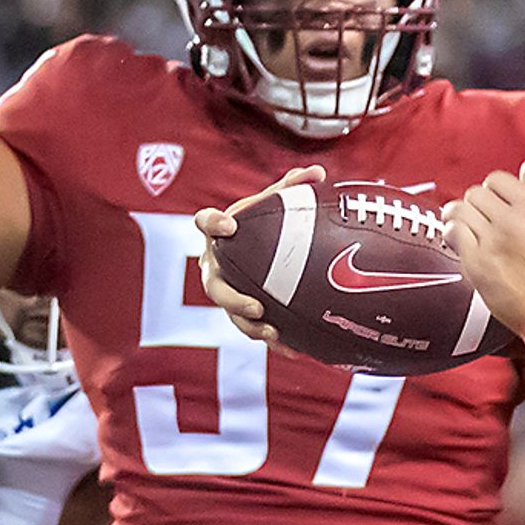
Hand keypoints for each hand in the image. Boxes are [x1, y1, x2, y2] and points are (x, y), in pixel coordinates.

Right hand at [193, 168, 320, 341]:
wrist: (254, 252)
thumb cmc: (260, 225)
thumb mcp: (273, 205)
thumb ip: (290, 188)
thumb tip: (318, 174)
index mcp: (218, 235)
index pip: (206, 223)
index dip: (212, 223)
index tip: (227, 225)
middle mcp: (216, 267)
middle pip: (215, 287)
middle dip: (233, 299)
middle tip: (257, 306)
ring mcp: (227, 293)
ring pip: (232, 316)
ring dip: (251, 328)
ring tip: (273, 334)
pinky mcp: (242, 314)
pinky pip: (255, 331)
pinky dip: (274, 342)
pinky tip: (295, 350)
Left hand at [446, 163, 524, 332]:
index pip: (498, 180)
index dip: (494, 189)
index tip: (494, 199)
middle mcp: (511, 221)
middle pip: (476, 193)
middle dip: (477, 204)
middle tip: (480, 216)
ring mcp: (491, 241)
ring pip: (460, 210)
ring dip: (459, 216)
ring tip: (464, 225)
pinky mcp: (476, 263)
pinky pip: (453, 234)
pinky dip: (452, 234)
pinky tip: (459, 241)